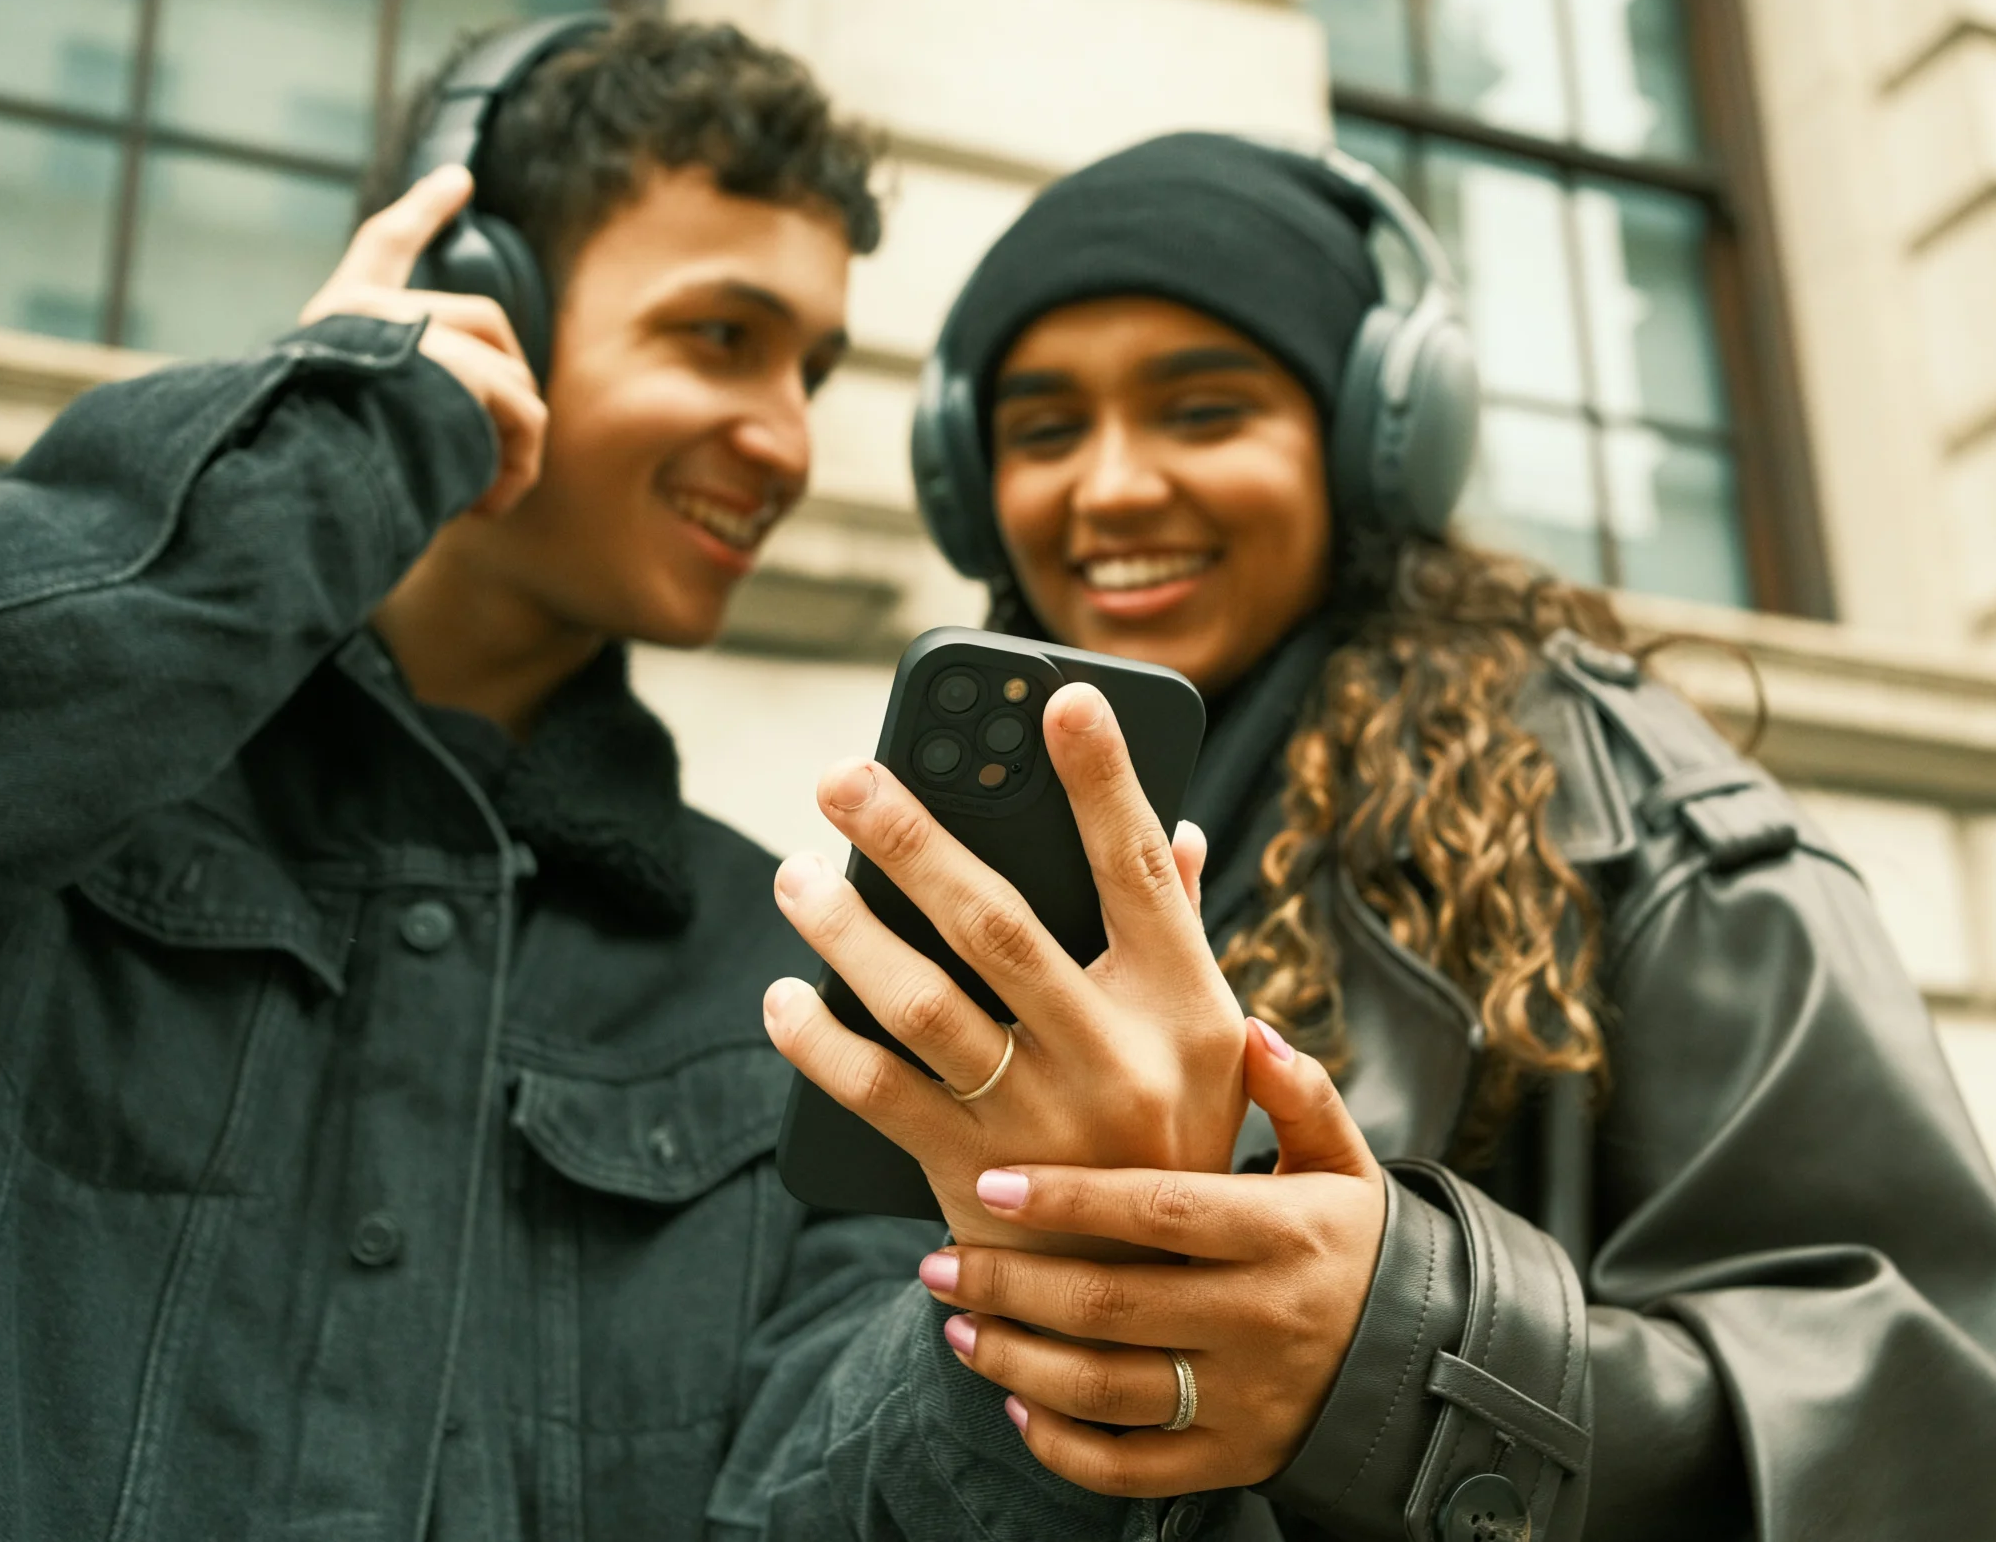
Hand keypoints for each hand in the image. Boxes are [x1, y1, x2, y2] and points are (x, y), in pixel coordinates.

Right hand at [297, 163, 546, 515]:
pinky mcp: (458, 365)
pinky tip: (483, 505)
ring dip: (508, 440)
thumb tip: (459, 422)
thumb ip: (387, 399)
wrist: (288, 485)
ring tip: (476, 496)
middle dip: (508, 382)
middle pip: (483, 319)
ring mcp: (415, 330)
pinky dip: (516, 467)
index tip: (459, 178)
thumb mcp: (335, 424)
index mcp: (335, 316)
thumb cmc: (304, 473)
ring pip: (509, 375)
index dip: (422, 210)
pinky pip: (522, 415)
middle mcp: (370, 310)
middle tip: (503, 453)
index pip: (384, 244)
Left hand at [761, 682, 1246, 1252]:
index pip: (1140, 868)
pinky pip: (874, 1096)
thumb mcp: (1211, 1038)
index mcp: (1183, 1005)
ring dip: (846, 932)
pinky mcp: (970, 1175)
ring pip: (923, 1005)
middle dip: (913, 839)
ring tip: (796, 875)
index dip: (1105, 779)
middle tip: (842, 774)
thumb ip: (1182, 930)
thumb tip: (1177, 830)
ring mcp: (1038, 1124)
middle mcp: (1113, 1057)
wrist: (1151, 1298)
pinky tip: (784, 999)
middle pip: (1000, 924)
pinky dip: (819, 1045)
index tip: (1061, 697)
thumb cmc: (1174, 1135)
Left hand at [925, 1017, 1386, 1495]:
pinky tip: (1015, 1404)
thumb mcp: (1345, 1163)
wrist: (1421, 1362)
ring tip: (956, 1325)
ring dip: (1015, 1360)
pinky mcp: (1234, 1460)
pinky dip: (1062, 1444)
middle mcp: (1262, 1319)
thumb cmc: (1355, 1244)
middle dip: (1009, 1283)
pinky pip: (1131, 1468)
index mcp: (1284, 1234)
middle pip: (1112, 1304)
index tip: (992, 1181)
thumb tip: (1251, 1030)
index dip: (1071, 1197)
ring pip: (1107, 1390)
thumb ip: (1299, 1094)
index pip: (1162, 1210)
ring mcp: (1245, 1399)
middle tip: (935, 1262)